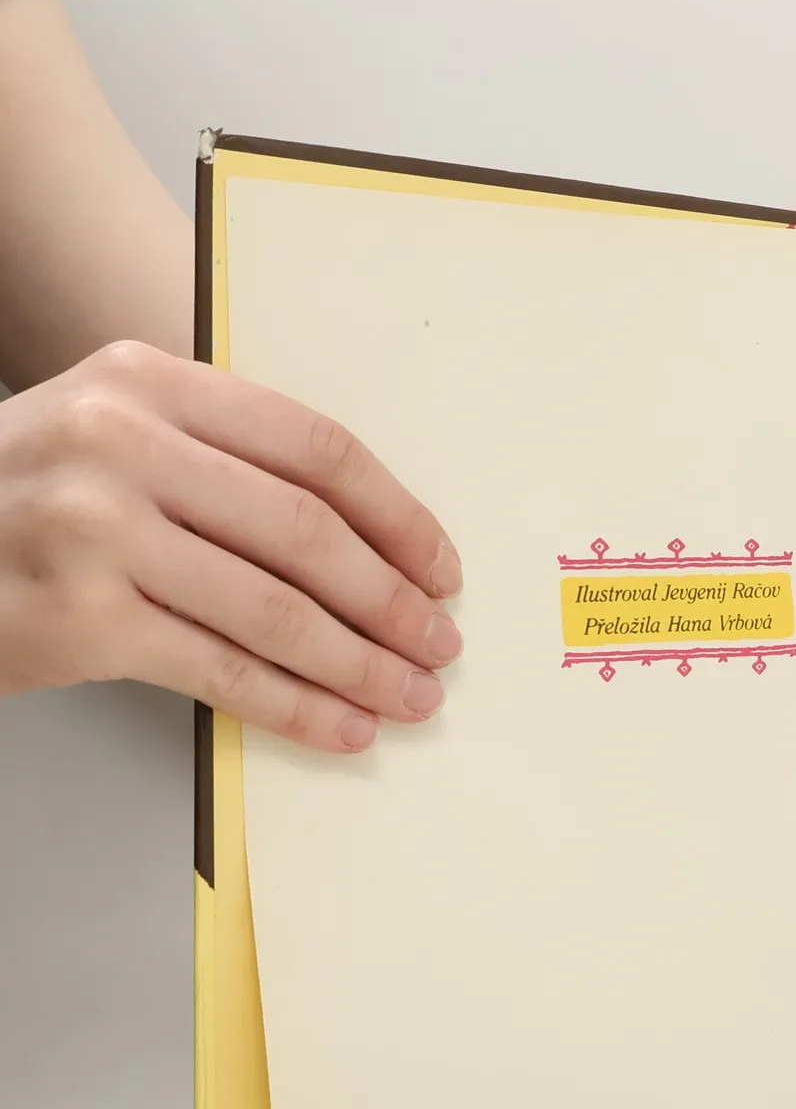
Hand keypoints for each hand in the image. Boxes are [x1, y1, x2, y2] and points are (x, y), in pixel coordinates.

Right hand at [0, 340, 460, 751]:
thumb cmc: (27, 493)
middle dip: (392, 600)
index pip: (315, 448)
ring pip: (275, 610)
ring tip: (410, 695)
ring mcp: (95, 532)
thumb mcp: (114, 431)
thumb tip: (374, 546)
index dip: (397, 516)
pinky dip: (296, 707)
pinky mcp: (79, 620)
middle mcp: (121, 444)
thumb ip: (224, 457)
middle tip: (441, 642)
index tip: (441, 567)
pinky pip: (220, 671)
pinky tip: (342, 726)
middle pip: (308, 533)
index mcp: (150, 382)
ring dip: (361, 664)